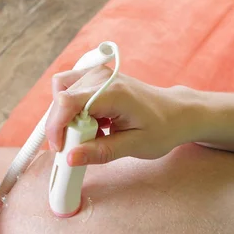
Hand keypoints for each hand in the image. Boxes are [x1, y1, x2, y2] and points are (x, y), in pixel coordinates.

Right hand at [45, 66, 199, 165]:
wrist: (176, 113)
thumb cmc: (161, 128)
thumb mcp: (134, 146)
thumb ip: (101, 152)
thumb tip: (70, 158)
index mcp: (113, 92)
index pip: (67, 102)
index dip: (57, 127)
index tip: (60, 149)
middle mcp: (102, 78)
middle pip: (61, 98)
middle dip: (63, 126)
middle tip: (80, 147)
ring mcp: (97, 75)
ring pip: (61, 94)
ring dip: (67, 118)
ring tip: (91, 134)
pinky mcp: (95, 79)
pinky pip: (70, 93)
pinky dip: (73, 112)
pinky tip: (93, 125)